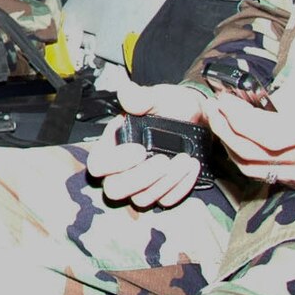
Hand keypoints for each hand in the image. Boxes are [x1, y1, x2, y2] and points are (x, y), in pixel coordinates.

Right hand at [88, 76, 212, 208]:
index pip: (98, 164)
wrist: (196, 117)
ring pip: (141, 199)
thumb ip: (143, 97)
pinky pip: (165, 201)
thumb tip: (126, 93)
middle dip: (141, 178)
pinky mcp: (161, 191)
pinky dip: (180, 187)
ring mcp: (142, 184)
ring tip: (184, 159)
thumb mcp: (159, 97)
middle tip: (163, 160)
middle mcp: (122, 168)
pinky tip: (191, 168)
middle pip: (115, 189)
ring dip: (165, 182)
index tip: (139, 150)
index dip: (114, 162)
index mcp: (113, 144)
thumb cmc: (171, 106)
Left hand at [200, 71, 294, 194]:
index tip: (220, 99)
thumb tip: (265, 98)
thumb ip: (293, 92)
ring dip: (231, 147)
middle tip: (212, 110)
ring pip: (255, 169)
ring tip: (222, 125)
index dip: (232, 115)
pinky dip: (251, 160)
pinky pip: (270, 176)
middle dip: (223, 130)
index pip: (257, 130)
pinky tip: (244, 144)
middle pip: (248, 152)